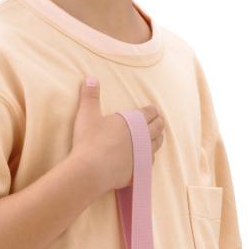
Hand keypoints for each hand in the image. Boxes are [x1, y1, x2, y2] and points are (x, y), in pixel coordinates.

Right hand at [69, 76, 164, 192]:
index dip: (151, 111)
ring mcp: (141, 155)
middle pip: (155, 128)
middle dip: (159, 123)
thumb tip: (90, 77)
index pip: (147, 113)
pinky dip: (150, 158)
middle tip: (160, 121)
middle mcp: (141, 138)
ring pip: (155, 146)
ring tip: (159, 138)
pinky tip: (148, 158)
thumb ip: (90, 96)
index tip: (154, 110)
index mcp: (132, 122)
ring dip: (158, 140)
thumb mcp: (87, 114)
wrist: (90, 171)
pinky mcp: (137, 170)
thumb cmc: (89, 141)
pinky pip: (149, 163)